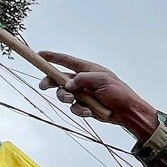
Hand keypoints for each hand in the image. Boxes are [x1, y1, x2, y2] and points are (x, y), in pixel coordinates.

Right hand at [37, 52, 158, 139]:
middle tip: (44, 86)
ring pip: (64, 95)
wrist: (127, 112)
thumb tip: (68, 84)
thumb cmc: (118, 92)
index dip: (52, 57)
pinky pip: (74, 108)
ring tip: (71, 100)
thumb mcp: (102, 81)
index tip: (39, 55)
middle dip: (50, 82)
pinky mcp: (84, 107)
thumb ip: (83, 80)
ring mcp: (82, 94)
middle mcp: (82, 81)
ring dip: (64, 98)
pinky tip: (88, 112)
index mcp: (87, 70)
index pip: (66, 61)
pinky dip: (78, 110)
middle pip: (59, 79)